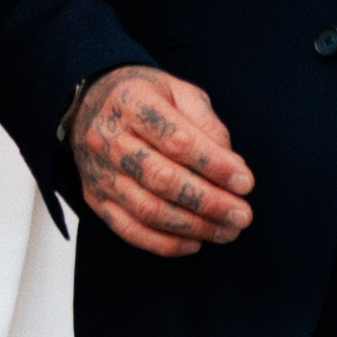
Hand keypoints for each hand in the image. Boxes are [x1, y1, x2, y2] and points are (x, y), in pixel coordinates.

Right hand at [65, 64, 254, 258]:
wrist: (91, 105)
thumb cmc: (146, 99)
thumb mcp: (179, 92)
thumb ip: (207, 124)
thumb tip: (233, 165)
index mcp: (131, 102)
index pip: (176, 139)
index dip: (214, 165)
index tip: (245, 182)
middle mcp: (107, 138)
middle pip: (162, 179)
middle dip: (209, 202)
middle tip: (242, 215)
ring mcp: (98, 171)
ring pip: (148, 209)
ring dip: (193, 226)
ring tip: (227, 231)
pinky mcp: (94, 199)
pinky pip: (130, 230)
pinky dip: (164, 243)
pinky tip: (195, 243)